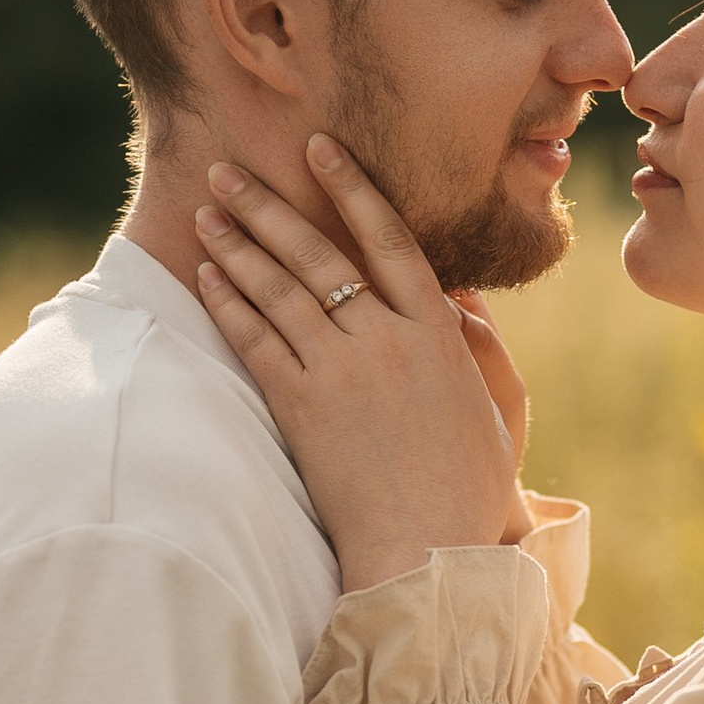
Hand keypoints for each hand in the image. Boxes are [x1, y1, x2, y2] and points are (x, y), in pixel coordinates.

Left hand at [195, 139, 519, 584]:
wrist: (425, 554)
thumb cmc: (468, 490)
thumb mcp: (496, 408)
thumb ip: (479, 344)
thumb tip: (461, 294)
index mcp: (439, 336)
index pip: (391, 240)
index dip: (352, 189)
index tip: (320, 149)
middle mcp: (387, 342)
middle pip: (320, 255)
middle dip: (270, 206)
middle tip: (227, 170)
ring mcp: (341, 374)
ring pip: (280, 291)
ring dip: (238, 246)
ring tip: (207, 213)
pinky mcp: (302, 410)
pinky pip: (257, 342)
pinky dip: (230, 305)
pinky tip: (207, 277)